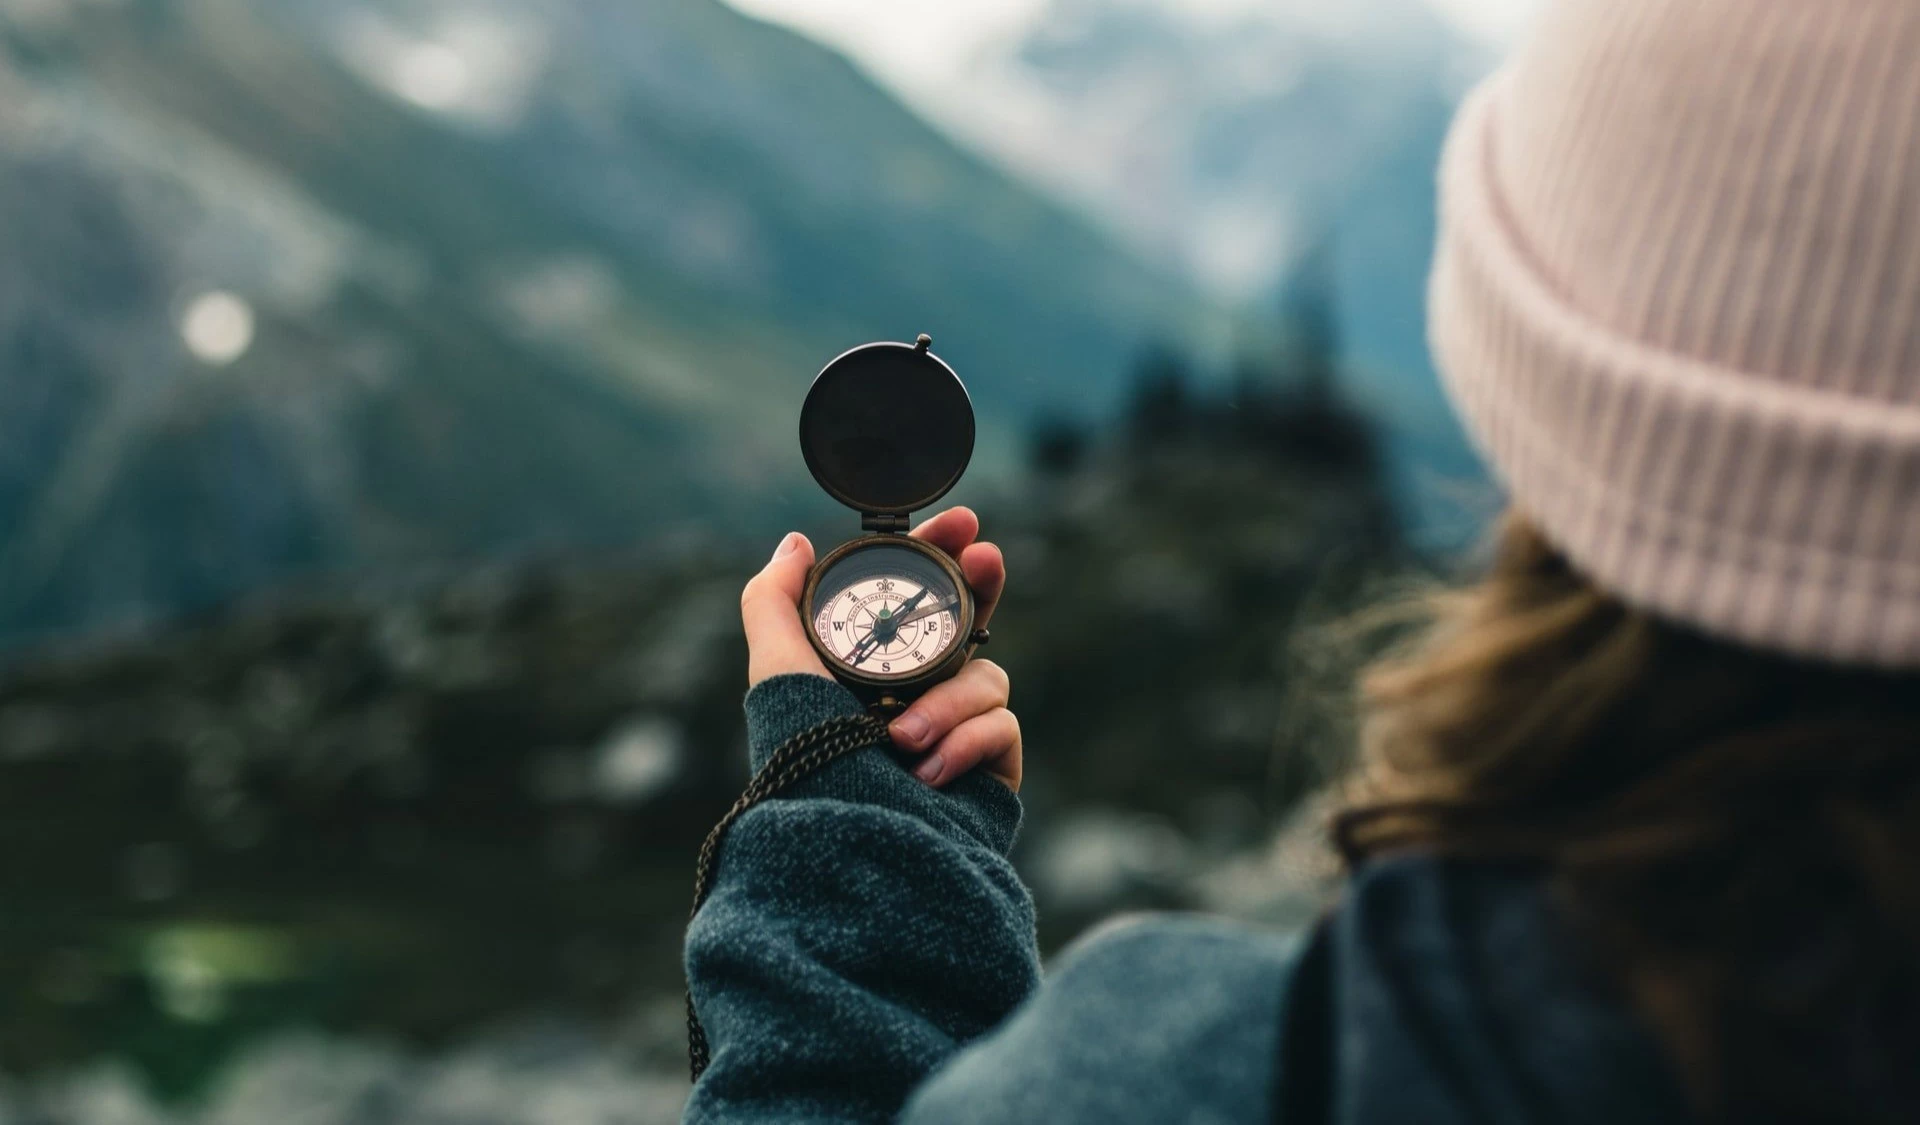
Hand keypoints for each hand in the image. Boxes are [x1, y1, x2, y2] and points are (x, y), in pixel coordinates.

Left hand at [740, 507, 1016, 789]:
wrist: (849, 848)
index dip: (942, 555)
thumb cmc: (808, 763)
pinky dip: (964, 742)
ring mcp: (956, 734)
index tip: (961, 521)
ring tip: (902, 740)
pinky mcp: (990, 770)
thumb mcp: (777, 672)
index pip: (916, 599)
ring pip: (985, 676)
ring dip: (946, 700)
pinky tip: (928, 772)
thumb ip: (774, 601)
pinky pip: (1001, 726)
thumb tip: (795, 542)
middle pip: (969, 623)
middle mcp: (916, 697)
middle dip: (981, 585)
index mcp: (871, 671)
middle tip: (986, 557)